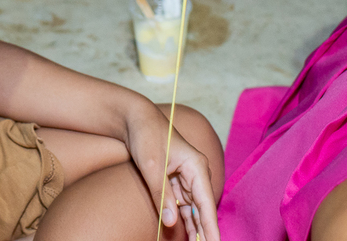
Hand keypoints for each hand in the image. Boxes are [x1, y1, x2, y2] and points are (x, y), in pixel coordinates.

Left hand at [126, 111, 219, 240]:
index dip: (211, 228)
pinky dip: (184, 220)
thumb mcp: (152, 166)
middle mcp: (196, 173)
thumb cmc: (146, 136)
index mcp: (196, 166)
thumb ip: (162, 195)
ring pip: (194, 211)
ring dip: (195, 229)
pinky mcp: (177, 181)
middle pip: (203, 210)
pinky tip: (188, 236)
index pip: (206, 204)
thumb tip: (172, 223)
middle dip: (205, 232)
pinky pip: (184, 205)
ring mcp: (188, 178)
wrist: (136, 118)